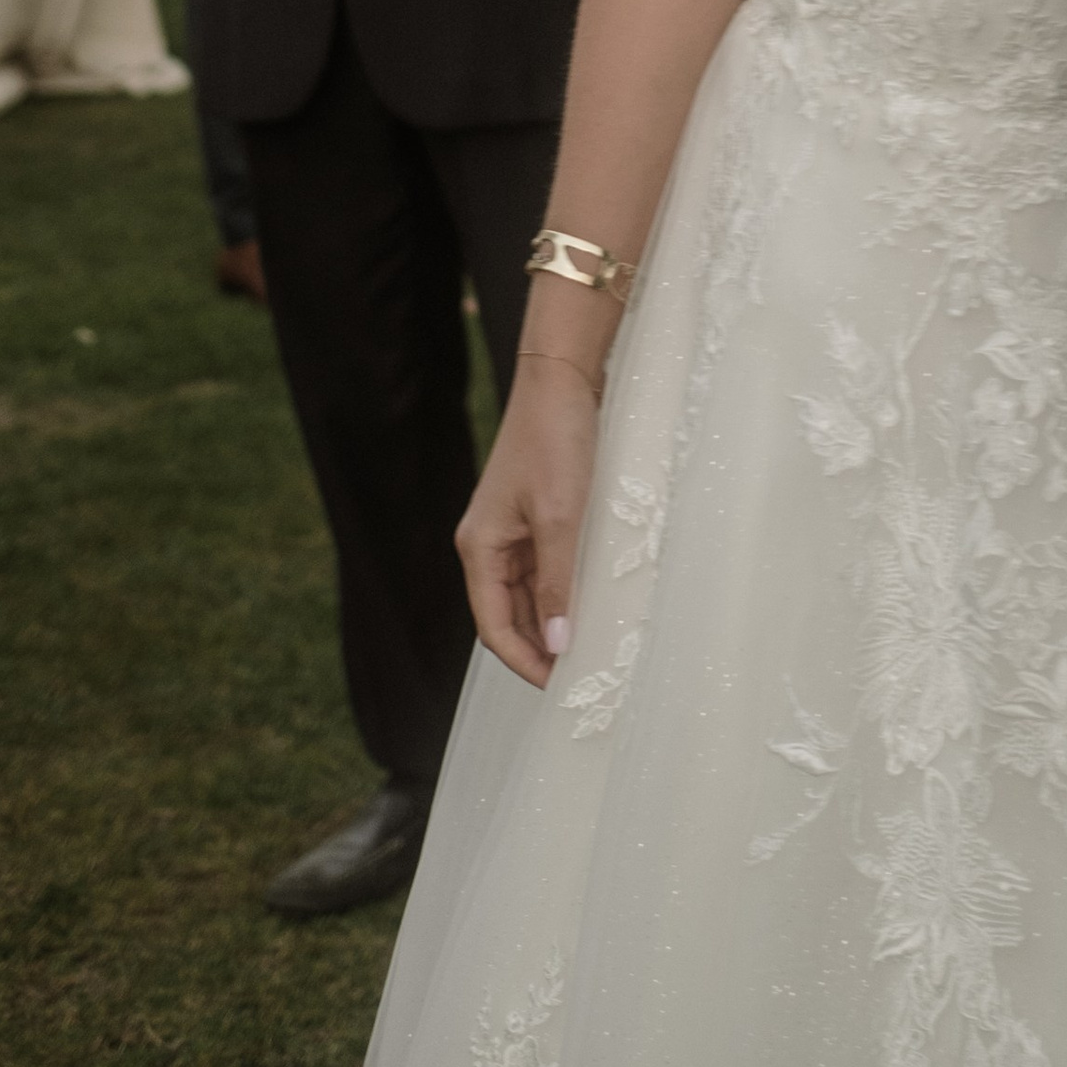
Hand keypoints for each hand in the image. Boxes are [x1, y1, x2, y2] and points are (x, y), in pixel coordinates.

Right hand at [457, 353, 602, 687]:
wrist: (562, 381)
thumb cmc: (555, 443)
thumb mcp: (560, 519)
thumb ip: (556, 585)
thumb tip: (555, 645)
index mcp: (479, 548)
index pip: (493, 625)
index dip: (522, 660)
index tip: (557, 684)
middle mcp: (487, 544)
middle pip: (507, 613)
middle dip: (538, 645)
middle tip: (578, 672)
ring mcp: (509, 530)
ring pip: (527, 592)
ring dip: (551, 619)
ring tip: (587, 644)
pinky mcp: (533, 515)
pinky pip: (542, 567)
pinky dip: (560, 589)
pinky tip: (587, 601)